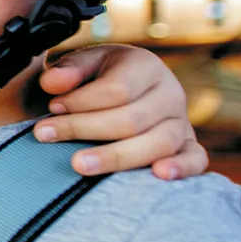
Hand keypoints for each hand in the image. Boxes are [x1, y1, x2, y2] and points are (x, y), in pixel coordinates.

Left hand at [36, 44, 206, 179]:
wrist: (128, 96)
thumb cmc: (101, 80)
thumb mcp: (85, 65)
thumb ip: (68, 70)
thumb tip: (52, 84)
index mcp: (146, 66)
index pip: (117, 89)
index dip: (80, 102)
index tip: (50, 108)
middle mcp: (170, 93)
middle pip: (133, 119)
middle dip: (85, 129)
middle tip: (44, 135)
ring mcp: (182, 123)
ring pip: (159, 143)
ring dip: (117, 157)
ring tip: (78, 166)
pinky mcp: (189, 147)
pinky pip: (195, 159)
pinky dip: (182, 168)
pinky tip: (157, 176)